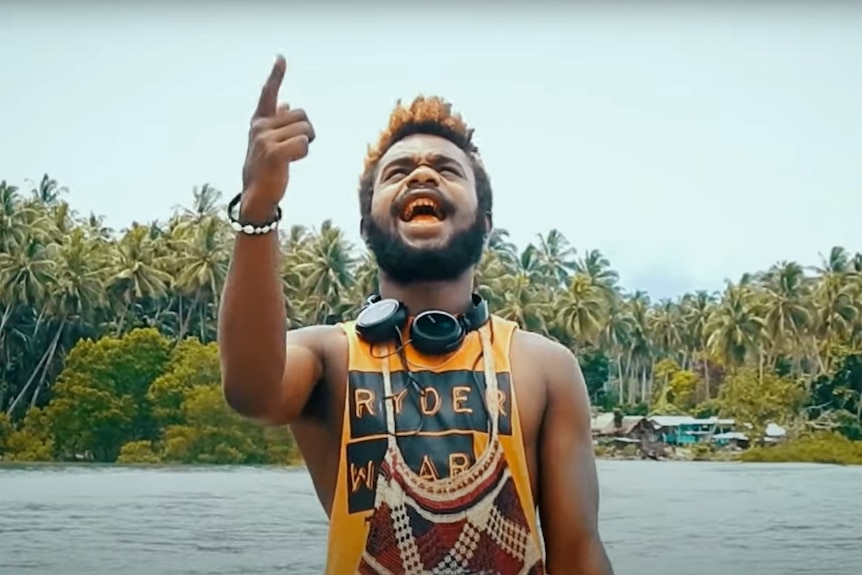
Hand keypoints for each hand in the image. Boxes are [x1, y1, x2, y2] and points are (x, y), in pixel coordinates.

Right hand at [241, 55, 315, 218]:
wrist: (256, 195)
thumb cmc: (265, 168)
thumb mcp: (268, 141)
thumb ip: (277, 121)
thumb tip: (286, 103)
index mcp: (259, 121)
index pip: (268, 93)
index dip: (276, 75)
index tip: (281, 58)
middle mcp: (260, 126)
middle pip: (301, 115)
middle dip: (306, 131)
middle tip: (294, 148)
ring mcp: (265, 139)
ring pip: (305, 129)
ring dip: (306, 143)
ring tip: (291, 156)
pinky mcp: (274, 153)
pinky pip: (303, 143)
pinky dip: (303, 153)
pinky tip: (290, 162)